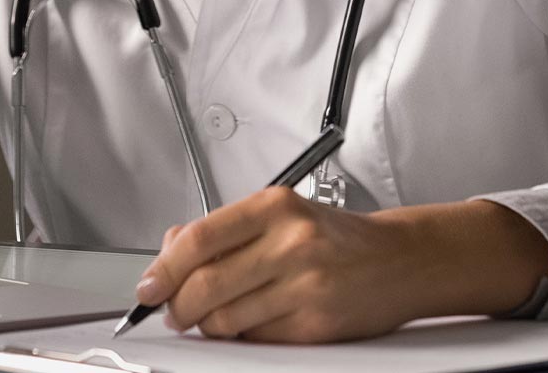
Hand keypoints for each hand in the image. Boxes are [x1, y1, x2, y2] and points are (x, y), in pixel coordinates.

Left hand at [132, 188, 547, 344]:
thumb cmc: (335, 237)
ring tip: (216, 316)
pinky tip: (253, 322)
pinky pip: (256, 340)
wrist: (400, 261)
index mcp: (274, 207)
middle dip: (179, 307)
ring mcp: (305, 285)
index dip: (163, 269)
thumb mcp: (279, 214)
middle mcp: (291, 242)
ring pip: (225, 320)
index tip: (148, 287)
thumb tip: (168, 249)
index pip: (199, 239)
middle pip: (205, 286)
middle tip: (174, 311)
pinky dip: (243, 337)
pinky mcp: (316, 324)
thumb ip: (223, 229)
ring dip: (209, 326)